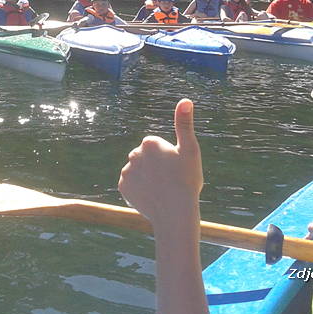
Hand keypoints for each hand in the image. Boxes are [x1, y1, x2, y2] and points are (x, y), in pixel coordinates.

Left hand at [118, 99, 202, 231]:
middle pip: (146, 157)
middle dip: (155, 165)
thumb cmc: (186, 180)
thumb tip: (185, 100)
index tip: (176, 167)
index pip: (156, 146)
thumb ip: (184, 124)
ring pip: (138, 171)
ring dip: (147, 177)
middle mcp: (133, 154)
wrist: (175, 213)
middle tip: (170, 179)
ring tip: (161, 189)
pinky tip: (151, 195)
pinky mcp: (122, 187)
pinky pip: (131, 184)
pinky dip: (139, 189)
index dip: (169, 157)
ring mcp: (126, 171)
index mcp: (149, 143)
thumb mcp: (190, 150)